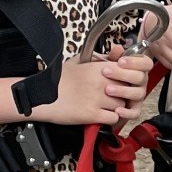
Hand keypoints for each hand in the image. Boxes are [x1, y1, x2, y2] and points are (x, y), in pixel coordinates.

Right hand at [34, 52, 150, 126]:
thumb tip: (117, 51)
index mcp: (100, 68)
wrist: (43, 96)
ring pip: (122, 106)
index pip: (128, 73)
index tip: (122, 84)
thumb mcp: (80, 61)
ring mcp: (98, 99)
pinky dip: (110, 119)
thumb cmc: (60, 78)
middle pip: (127, 90)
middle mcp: (102, 82)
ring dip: (117, 108)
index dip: (127, 80)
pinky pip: (113, 119)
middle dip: (124, 95)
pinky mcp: (92, 114)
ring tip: (107, 107)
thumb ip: (100, 57)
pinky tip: (102, 116)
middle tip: (116, 97)